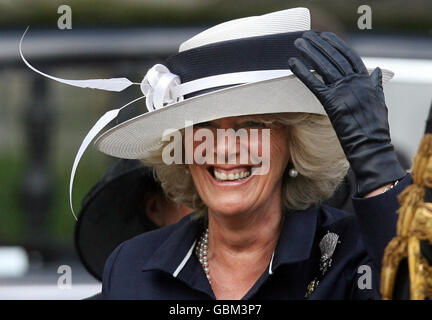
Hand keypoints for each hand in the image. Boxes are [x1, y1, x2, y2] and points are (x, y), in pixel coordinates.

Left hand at [288, 30, 405, 196]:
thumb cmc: (374, 127)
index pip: (349, 56)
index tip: (325, 36)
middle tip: (306, 36)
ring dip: (309, 53)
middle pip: (333, 58)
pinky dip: (302, 72)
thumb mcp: (379, 101)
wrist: (370, 145)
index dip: (336, 45)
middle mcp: (354, 82)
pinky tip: (293, 63)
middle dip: (318, 45)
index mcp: (365, 81)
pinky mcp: (331, 102)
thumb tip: (376, 71)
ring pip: (323, 66)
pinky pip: (313, 84)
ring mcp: (343, 91)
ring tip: (298, 43)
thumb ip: (375, 85)